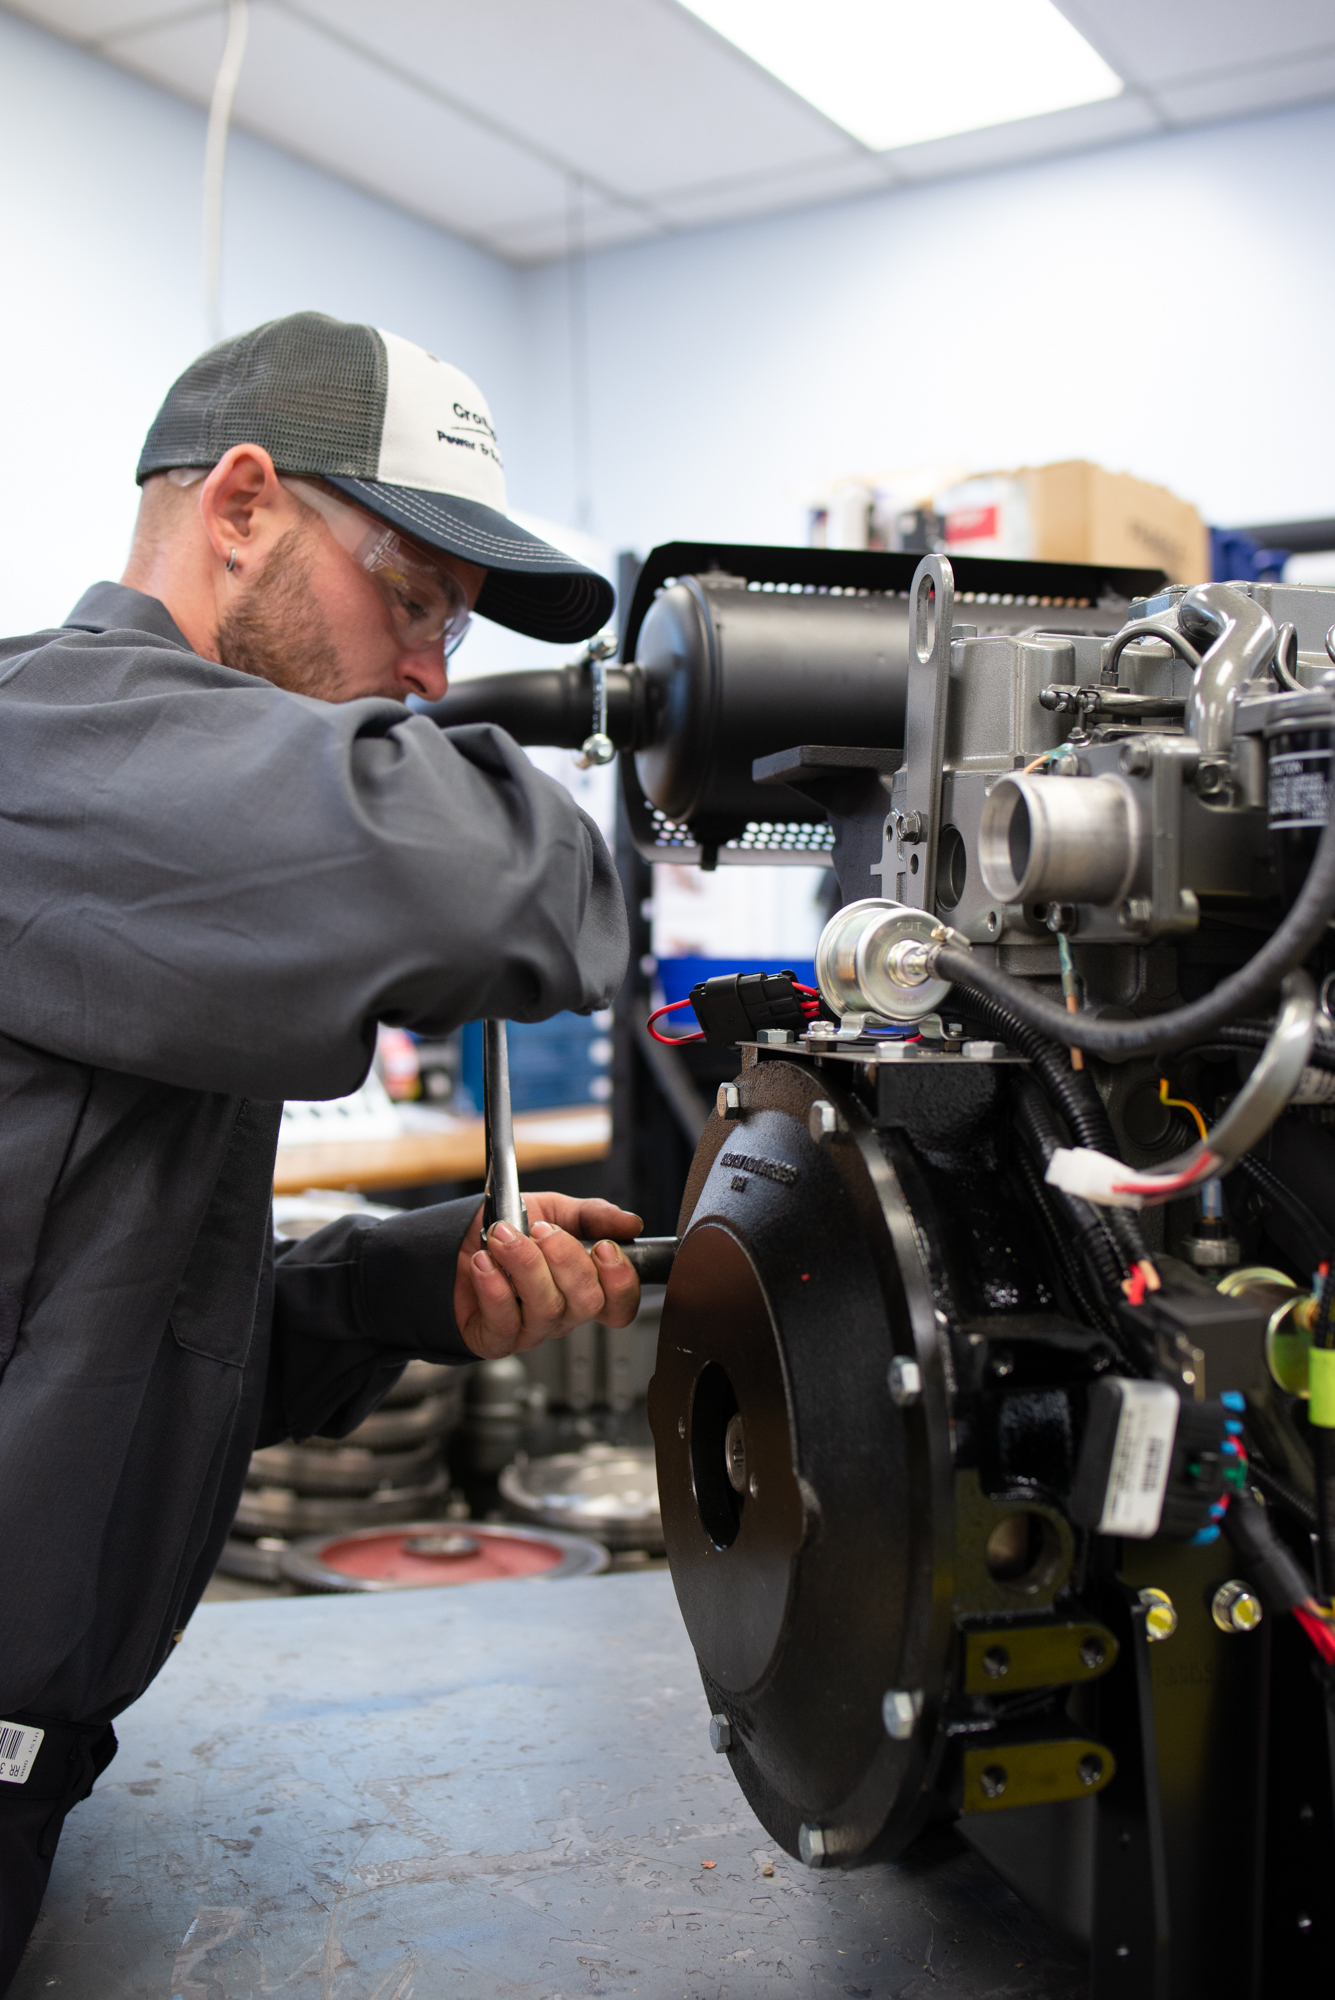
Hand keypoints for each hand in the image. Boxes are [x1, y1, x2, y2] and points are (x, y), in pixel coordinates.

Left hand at [453, 1194, 643, 1359]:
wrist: (451, 1244)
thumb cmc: (505, 1230)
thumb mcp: (552, 1210)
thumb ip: (591, 1215)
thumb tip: (630, 1222)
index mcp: (583, 1286)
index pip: (620, 1302)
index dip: (620, 1281)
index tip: (602, 1246)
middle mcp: (563, 1313)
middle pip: (587, 1303)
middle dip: (566, 1259)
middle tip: (539, 1229)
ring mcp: (530, 1330)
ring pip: (546, 1309)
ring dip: (524, 1264)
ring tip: (502, 1235)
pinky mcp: (496, 1339)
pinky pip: (504, 1321)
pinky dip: (494, 1287)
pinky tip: (483, 1263)